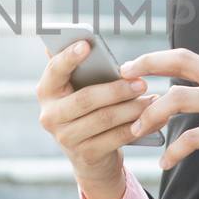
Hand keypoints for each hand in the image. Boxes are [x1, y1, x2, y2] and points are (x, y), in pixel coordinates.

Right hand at [35, 38, 159, 193]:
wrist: (91, 158)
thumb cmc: (88, 112)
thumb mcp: (80, 91)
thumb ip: (81, 69)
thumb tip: (84, 40)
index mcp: (47, 92)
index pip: (54, 70)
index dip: (69, 57)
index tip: (86, 44)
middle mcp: (50, 116)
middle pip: (86, 99)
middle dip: (117, 90)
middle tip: (141, 82)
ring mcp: (66, 138)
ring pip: (104, 118)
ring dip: (132, 108)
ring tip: (151, 99)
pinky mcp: (85, 155)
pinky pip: (116, 138)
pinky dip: (136, 127)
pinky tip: (152, 119)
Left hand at [118, 48, 198, 174]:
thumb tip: (188, 94)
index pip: (184, 55)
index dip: (154, 58)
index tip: (129, 67)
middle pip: (180, 61)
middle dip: (146, 66)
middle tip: (120, 82)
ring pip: (179, 98)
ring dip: (151, 116)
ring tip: (135, 132)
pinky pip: (194, 137)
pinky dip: (174, 150)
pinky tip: (165, 162)